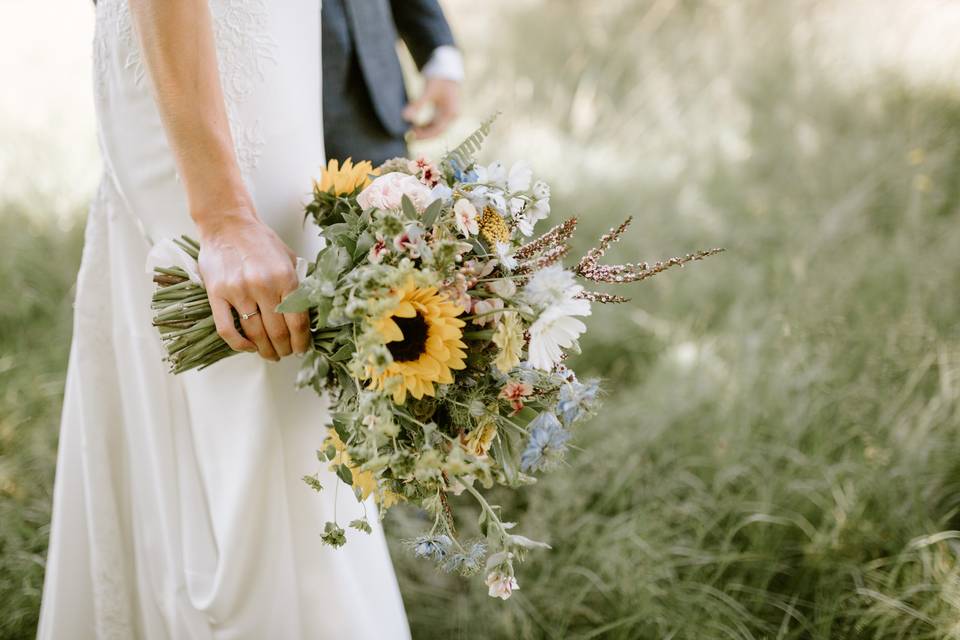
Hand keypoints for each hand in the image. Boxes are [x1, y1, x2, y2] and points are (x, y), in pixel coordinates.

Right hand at [197, 206, 309, 360]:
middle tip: (286, 353)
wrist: (228, 224)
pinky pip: (227, 329)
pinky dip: (239, 344)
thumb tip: (309, 311)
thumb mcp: (289, 258)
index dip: (301, 341)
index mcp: (285, 278)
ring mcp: (238, 291)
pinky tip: (248, 348)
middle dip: (285, 349)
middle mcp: (263, 287)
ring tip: (270, 354)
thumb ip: (299, 284)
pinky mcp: (217, 294)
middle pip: (277, 332)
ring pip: (255, 334)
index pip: (298, 322)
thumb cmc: (260, 241)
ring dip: (265, 350)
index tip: (301, 348)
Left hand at [402, 77, 460, 139]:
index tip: (411, 135)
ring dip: (424, 132)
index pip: (438, 130)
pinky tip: (415, 126)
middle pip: (437, 132)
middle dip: (424, 135)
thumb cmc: (439, 77)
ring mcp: (449, 115)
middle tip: (409, 136)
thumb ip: (417, 104)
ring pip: (436, 129)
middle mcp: (452, 116)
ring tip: (410, 131)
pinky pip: (435, 123)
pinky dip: (426, 126)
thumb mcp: (428, 90)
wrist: (446, 67)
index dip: (424, 135)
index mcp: (451, 113)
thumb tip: (404, 117)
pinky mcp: (444, 112)